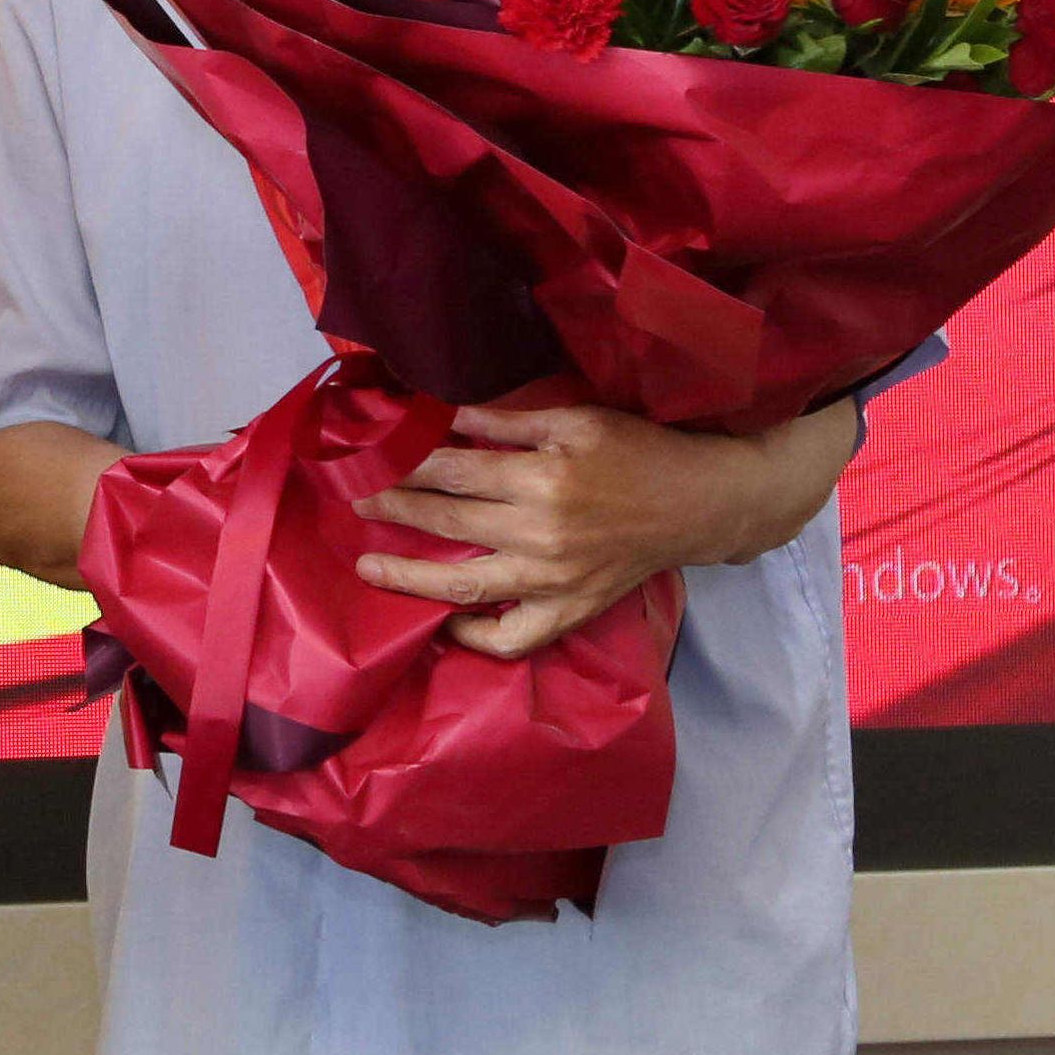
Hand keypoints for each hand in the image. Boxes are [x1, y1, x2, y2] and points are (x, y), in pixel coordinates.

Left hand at [352, 399, 847, 659]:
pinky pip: (514, 637)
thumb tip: (445, 416)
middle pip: (448, 521)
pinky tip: (446, 623)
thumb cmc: (637, 453)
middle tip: (355, 500)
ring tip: (369, 568)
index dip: (406, 464)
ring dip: (410, 577)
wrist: (699, 504)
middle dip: (395, 509)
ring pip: (464, 586)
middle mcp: (542, 535)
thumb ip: (506, 422)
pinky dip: (477, 637)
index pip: (453, 471)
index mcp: (543, 480)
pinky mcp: (570, 611)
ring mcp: (554, 582)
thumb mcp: (574, 420)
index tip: (370, 458)